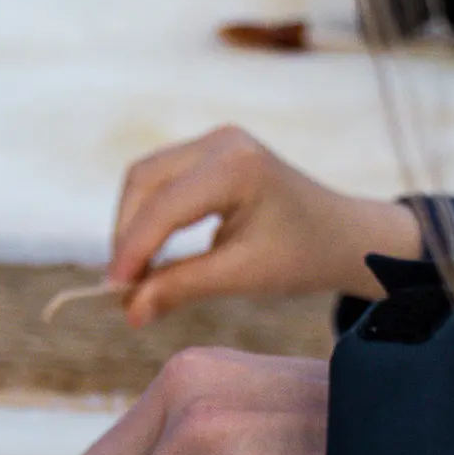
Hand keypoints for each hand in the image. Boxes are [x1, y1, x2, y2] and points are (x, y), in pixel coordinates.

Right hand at [109, 125, 421, 324]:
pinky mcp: (208, 154)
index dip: (131, 251)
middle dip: (125, 236)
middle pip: (143, 183)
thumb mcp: (241, 276)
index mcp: (236, 166)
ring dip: (130, 228)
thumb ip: (180, 288)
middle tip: (121, 289)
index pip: (163, 208)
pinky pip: (158, 183)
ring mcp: (213, 142)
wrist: (341, 234)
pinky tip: (148, 256)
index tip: (113, 293)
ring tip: (133, 276)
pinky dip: (145, 219)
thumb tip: (128, 313)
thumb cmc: (301, 256)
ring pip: (143, 180)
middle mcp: (220, 141)